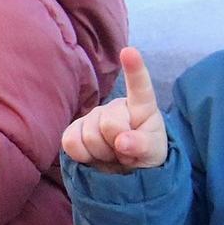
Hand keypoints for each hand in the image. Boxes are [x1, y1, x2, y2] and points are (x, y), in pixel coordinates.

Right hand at [61, 47, 165, 172]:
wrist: (123, 172)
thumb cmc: (144, 156)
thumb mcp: (153, 154)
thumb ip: (142, 146)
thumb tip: (121, 141)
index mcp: (141, 107)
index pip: (139, 87)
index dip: (134, 69)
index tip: (129, 52)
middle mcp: (115, 107)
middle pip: (109, 123)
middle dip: (116, 144)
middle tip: (124, 154)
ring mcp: (93, 117)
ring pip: (89, 135)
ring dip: (100, 153)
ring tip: (111, 155)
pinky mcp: (74, 130)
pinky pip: (70, 141)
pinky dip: (81, 154)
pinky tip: (92, 156)